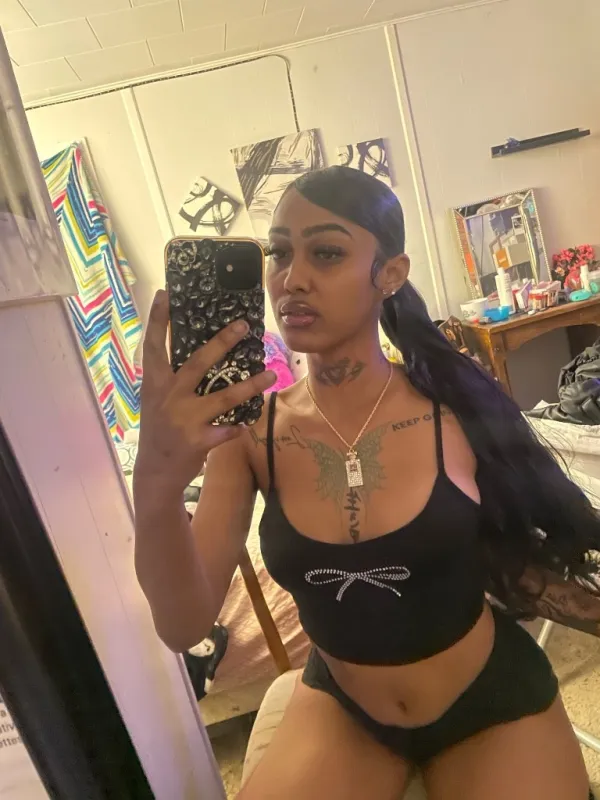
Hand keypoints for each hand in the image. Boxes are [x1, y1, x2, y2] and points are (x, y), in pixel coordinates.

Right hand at [134, 290, 275, 492]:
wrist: (155, 470)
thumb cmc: (159, 427)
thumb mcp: (155, 398)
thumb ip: (169, 376)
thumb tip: (194, 349)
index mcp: (155, 382)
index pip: (153, 345)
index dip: (157, 319)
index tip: (165, 293)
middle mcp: (168, 396)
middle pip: (198, 362)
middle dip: (222, 342)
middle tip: (244, 325)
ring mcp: (184, 418)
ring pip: (224, 397)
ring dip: (251, 386)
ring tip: (272, 373)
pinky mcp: (198, 440)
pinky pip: (228, 430)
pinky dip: (240, 426)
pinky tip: (249, 421)